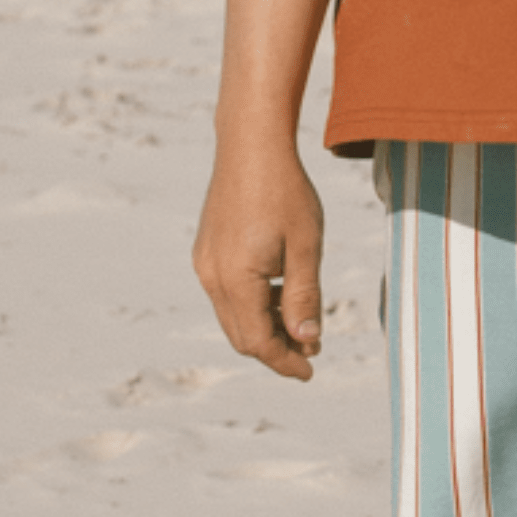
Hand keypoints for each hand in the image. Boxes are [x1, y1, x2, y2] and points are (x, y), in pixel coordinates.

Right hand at [192, 142, 324, 379]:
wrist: (251, 145)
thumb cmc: (285, 191)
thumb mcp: (306, 247)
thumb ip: (305, 296)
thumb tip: (306, 341)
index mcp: (236, 278)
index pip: (258, 341)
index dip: (285, 362)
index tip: (310, 371)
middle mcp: (212, 275)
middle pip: (241, 336)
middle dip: (276, 350)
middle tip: (311, 353)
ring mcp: (205, 262)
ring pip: (234, 316)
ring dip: (266, 328)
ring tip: (303, 323)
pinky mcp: (207, 251)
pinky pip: (228, 294)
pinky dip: (254, 306)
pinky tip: (283, 295)